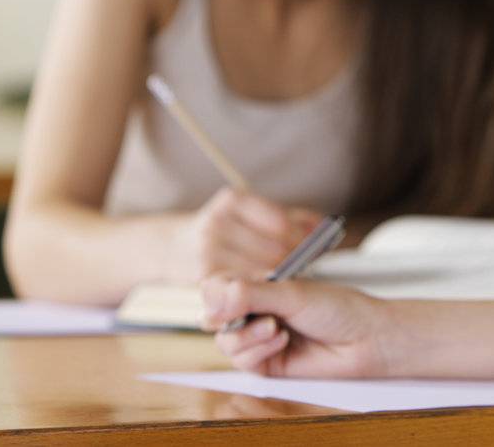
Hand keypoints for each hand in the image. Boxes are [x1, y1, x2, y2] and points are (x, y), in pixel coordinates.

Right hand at [167, 188, 323, 281]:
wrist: (170, 249)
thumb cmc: (222, 233)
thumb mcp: (250, 216)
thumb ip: (289, 217)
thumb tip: (323, 224)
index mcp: (233, 201)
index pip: (282, 223)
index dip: (303, 239)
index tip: (315, 248)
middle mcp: (218, 223)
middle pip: (274, 248)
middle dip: (295, 261)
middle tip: (305, 268)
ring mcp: (208, 251)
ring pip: (262, 271)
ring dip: (280, 279)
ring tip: (289, 281)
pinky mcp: (204, 279)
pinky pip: (244, 289)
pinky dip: (261, 291)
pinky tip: (268, 291)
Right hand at [203, 274, 397, 378]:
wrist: (364, 340)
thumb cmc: (337, 308)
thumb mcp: (292, 293)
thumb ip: (251, 293)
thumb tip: (214, 297)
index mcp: (259, 286)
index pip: (217, 286)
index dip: (215, 293)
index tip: (227, 297)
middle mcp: (255, 311)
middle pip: (214, 317)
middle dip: (231, 317)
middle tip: (259, 314)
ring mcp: (258, 338)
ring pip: (225, 342)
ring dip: (248, 336)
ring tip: (277, 328)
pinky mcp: (265, 364)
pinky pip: (242, 361)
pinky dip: (259, 351)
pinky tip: (282, 342)